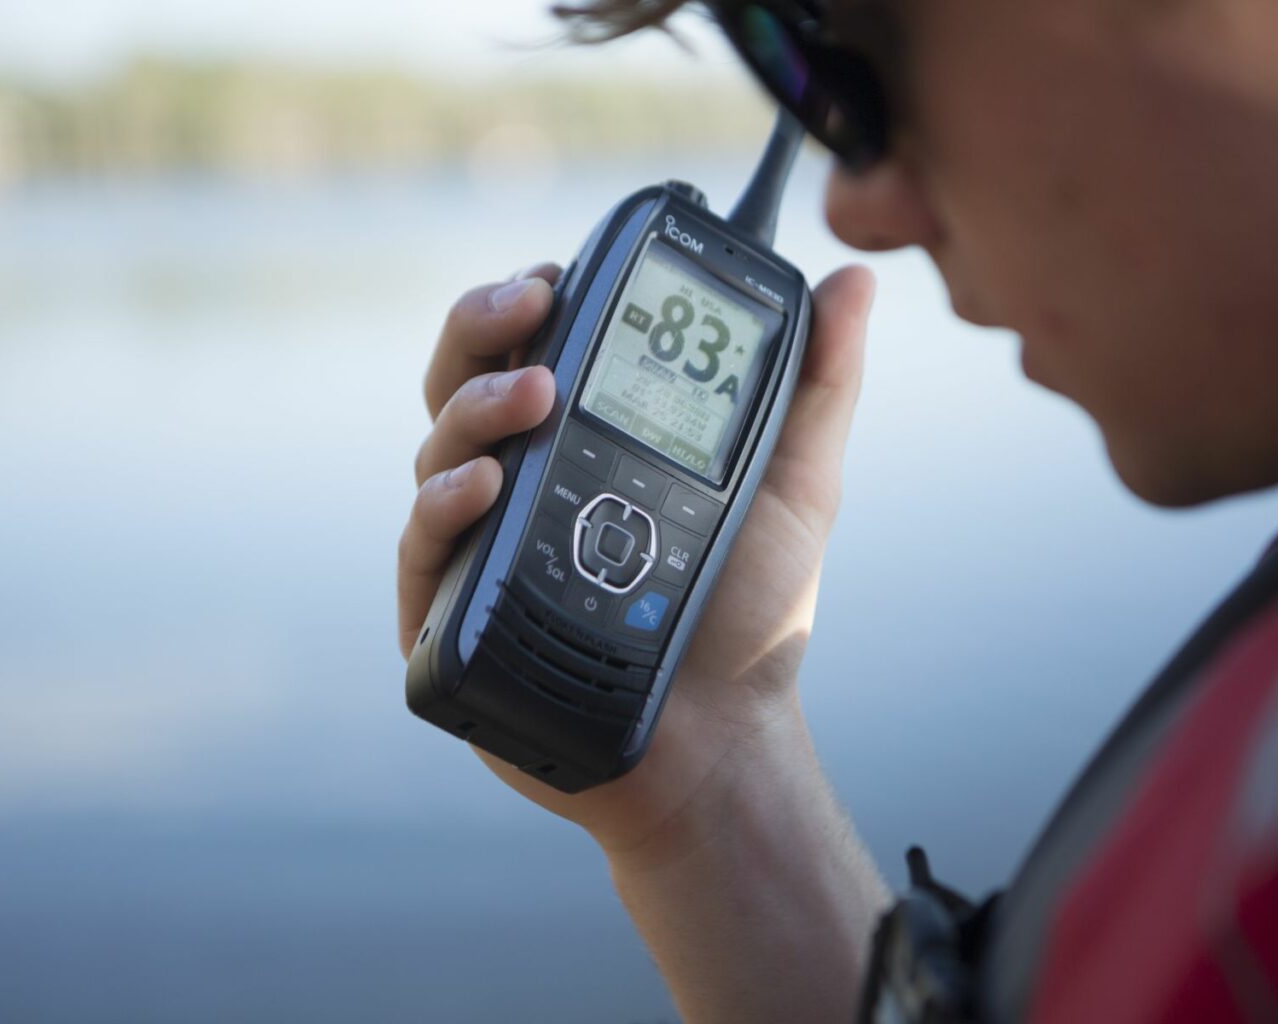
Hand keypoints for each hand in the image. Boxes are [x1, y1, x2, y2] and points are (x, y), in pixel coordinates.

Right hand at [398, 260, 875, 857]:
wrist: (724, 737)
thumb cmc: (749, 614)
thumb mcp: (794, 486)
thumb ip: (818, 384)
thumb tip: (852, 284)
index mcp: (587, 437)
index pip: (537, 343)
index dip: (532, 297)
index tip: (562, 270)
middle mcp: (524, 479)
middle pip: (468, 377)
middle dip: (485, 325)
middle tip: (530, 302)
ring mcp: (484, 543)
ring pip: (440, 447)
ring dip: (477, 405)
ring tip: (533, 395)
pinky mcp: (455, 613)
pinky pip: (425, 545)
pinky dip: (445, 503)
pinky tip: (485, 484)